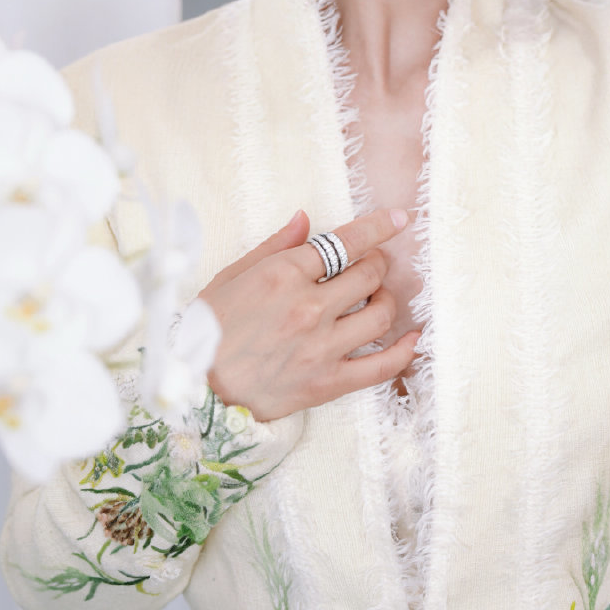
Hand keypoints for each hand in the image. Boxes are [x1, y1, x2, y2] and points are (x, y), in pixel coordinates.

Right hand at [201, 207, 418, 422]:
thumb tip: (306, 219)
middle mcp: (309, 307)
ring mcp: (322, 347)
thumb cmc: (207, 330)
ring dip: (388, 298)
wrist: (196, 391)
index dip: (378, 226)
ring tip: (377, 297)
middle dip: (377, 263)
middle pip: (369, 273)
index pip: (345, 242)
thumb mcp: (231, 276)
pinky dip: (404, 351)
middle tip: (371, 264)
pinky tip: (413, 338)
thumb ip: (275, 246)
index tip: (399, 218)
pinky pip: (382, 366)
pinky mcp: (328, 382)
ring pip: (382, 313)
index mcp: (284, 275)